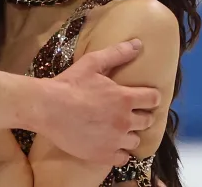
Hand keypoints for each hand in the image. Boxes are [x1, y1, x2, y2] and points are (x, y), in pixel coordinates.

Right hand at [41, 39, 161, 165]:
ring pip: (135, 141)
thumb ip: (117, 53)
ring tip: (119, 130)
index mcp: (125, 98)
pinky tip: (112, 145)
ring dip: (130, 134)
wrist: (47, 108)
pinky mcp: (103, 154)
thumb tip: (138, 44)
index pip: (153, 99)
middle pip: (147, 121)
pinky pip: (123, 158)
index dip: (150, 97)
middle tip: (130, 113)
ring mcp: (115, 140)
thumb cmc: (70, 84)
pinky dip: (120, 153)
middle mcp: (124, 121)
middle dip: (142, 116)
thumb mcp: (93, 63)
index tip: (144, 98)